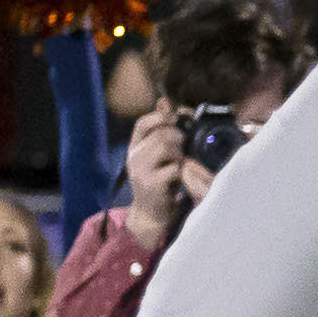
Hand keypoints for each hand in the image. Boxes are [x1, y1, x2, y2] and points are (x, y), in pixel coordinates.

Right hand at [124, 103, 190, 247]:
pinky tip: (180, 177)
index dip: (161, 117)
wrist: (150, 214)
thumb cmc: (159, 182)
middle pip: (160, 134)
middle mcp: (134, 156)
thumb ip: (161, 130)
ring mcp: (140, 170)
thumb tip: (164, 101)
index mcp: (134, 146)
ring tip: (181, 163)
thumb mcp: (158, 155)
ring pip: (167, 148)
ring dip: (180, 154)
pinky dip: (182, 170)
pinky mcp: (151, 184)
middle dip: (178, 138)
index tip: (176, 120)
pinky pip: (173, 168)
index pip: (143, 123)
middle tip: (184, 150)